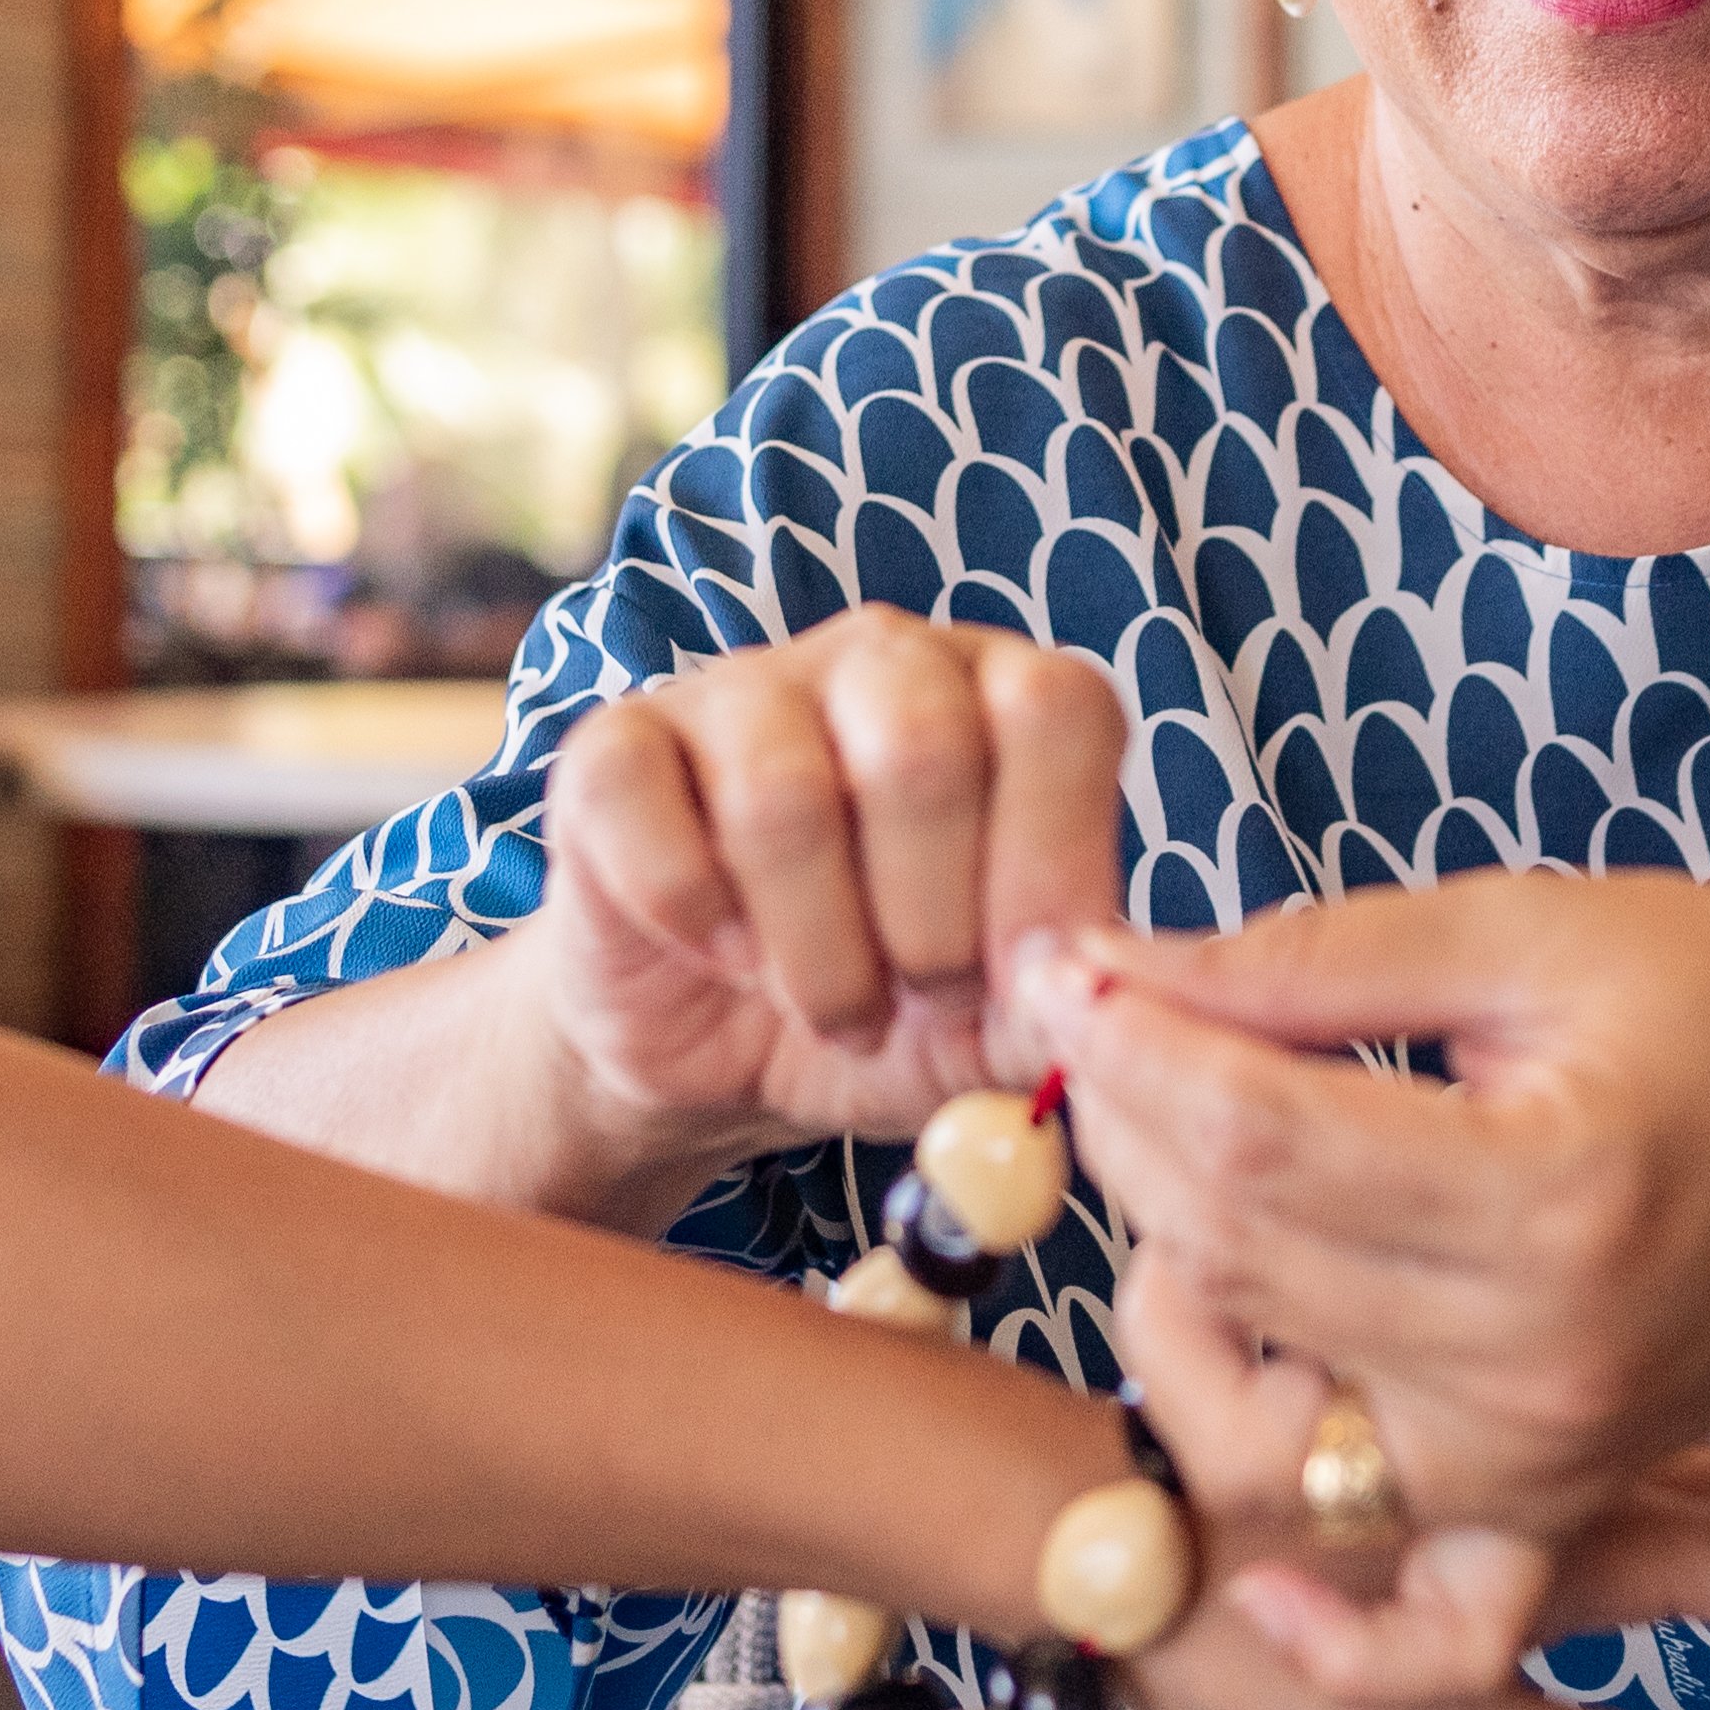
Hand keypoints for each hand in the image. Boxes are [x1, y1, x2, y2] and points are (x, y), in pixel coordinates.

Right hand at [528, 611, 1130, 1190]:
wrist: (724, 1050)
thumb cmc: (894, 1010)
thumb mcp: (1008, 1021)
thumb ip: (1069, 993)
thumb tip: (1092, 980)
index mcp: (1001, 694)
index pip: (1055, 710)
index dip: (1045, 859)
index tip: (1019, 976)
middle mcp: (881, 660)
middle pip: (923, 747)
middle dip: (929, 923)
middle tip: (920, 1003)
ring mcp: (743, 686)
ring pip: (783, 797)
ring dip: (816, 953)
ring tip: (833, 1007)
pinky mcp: (617, 743)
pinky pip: (644, 806)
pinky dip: (691, 914)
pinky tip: (719, 952)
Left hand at [1017, 876, 1709, 1624]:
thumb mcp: (1541, 932)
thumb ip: (1322, 962)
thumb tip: (1121, 964)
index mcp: (1545, 1188)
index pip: (1248, 1132)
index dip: (1126, 1038)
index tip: (1066, 961)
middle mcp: (1538, 1353)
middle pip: (1234, 1258)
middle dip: (1127, 1126)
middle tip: (1110, 1023)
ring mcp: (1544, 1456)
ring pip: (1264, 1422)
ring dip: (1176, 1307)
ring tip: (1186, 1183)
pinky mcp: (1554, 1509)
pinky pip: (1431, 1635)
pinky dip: (1336, 1631)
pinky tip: (1257, 1572)